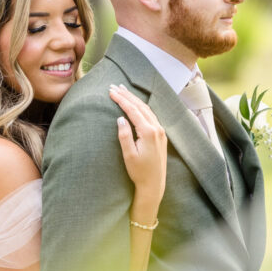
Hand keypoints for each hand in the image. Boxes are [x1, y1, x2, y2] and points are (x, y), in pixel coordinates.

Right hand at [110, 84, 166, 201]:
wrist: (154, 184)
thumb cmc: (139, 172)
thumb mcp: (129, 155)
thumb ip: (124, 135)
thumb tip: (120, 118)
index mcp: (148, 132)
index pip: (133, 111)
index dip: (121, 100)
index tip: (111, 92)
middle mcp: (157, 129)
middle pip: (140, 106)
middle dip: (127, 96)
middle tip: (115, 86)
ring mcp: (160, 131)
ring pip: (147, 109)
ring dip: (134, 100)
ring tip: (123, 91)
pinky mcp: (161, 135)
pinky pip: (151, 115)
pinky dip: (141, 107)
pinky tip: (135, 104)